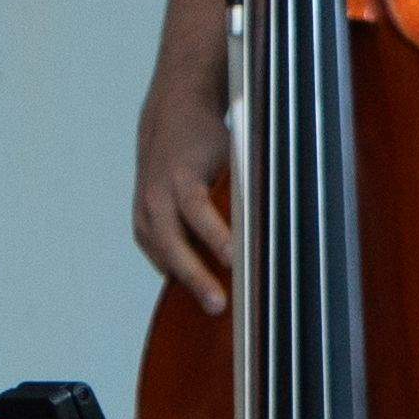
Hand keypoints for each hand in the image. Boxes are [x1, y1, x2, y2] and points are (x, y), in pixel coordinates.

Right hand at [135, 98, 237, 307]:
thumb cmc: (212, 136)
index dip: (215, 236)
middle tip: (219, 304)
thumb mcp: (235, 149)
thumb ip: (248, 181)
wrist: (174, 113)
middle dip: (196, 274)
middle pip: (173, 241)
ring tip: (214, 305)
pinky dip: (172, 267)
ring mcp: (145, 206)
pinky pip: (154, 248)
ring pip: (160, 250)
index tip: (235, 259)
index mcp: (181, 175)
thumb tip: (277, 214)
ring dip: (185, 278)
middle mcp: (157, 193)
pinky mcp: (142, 215)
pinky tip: (192, 286)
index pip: (198, 210)